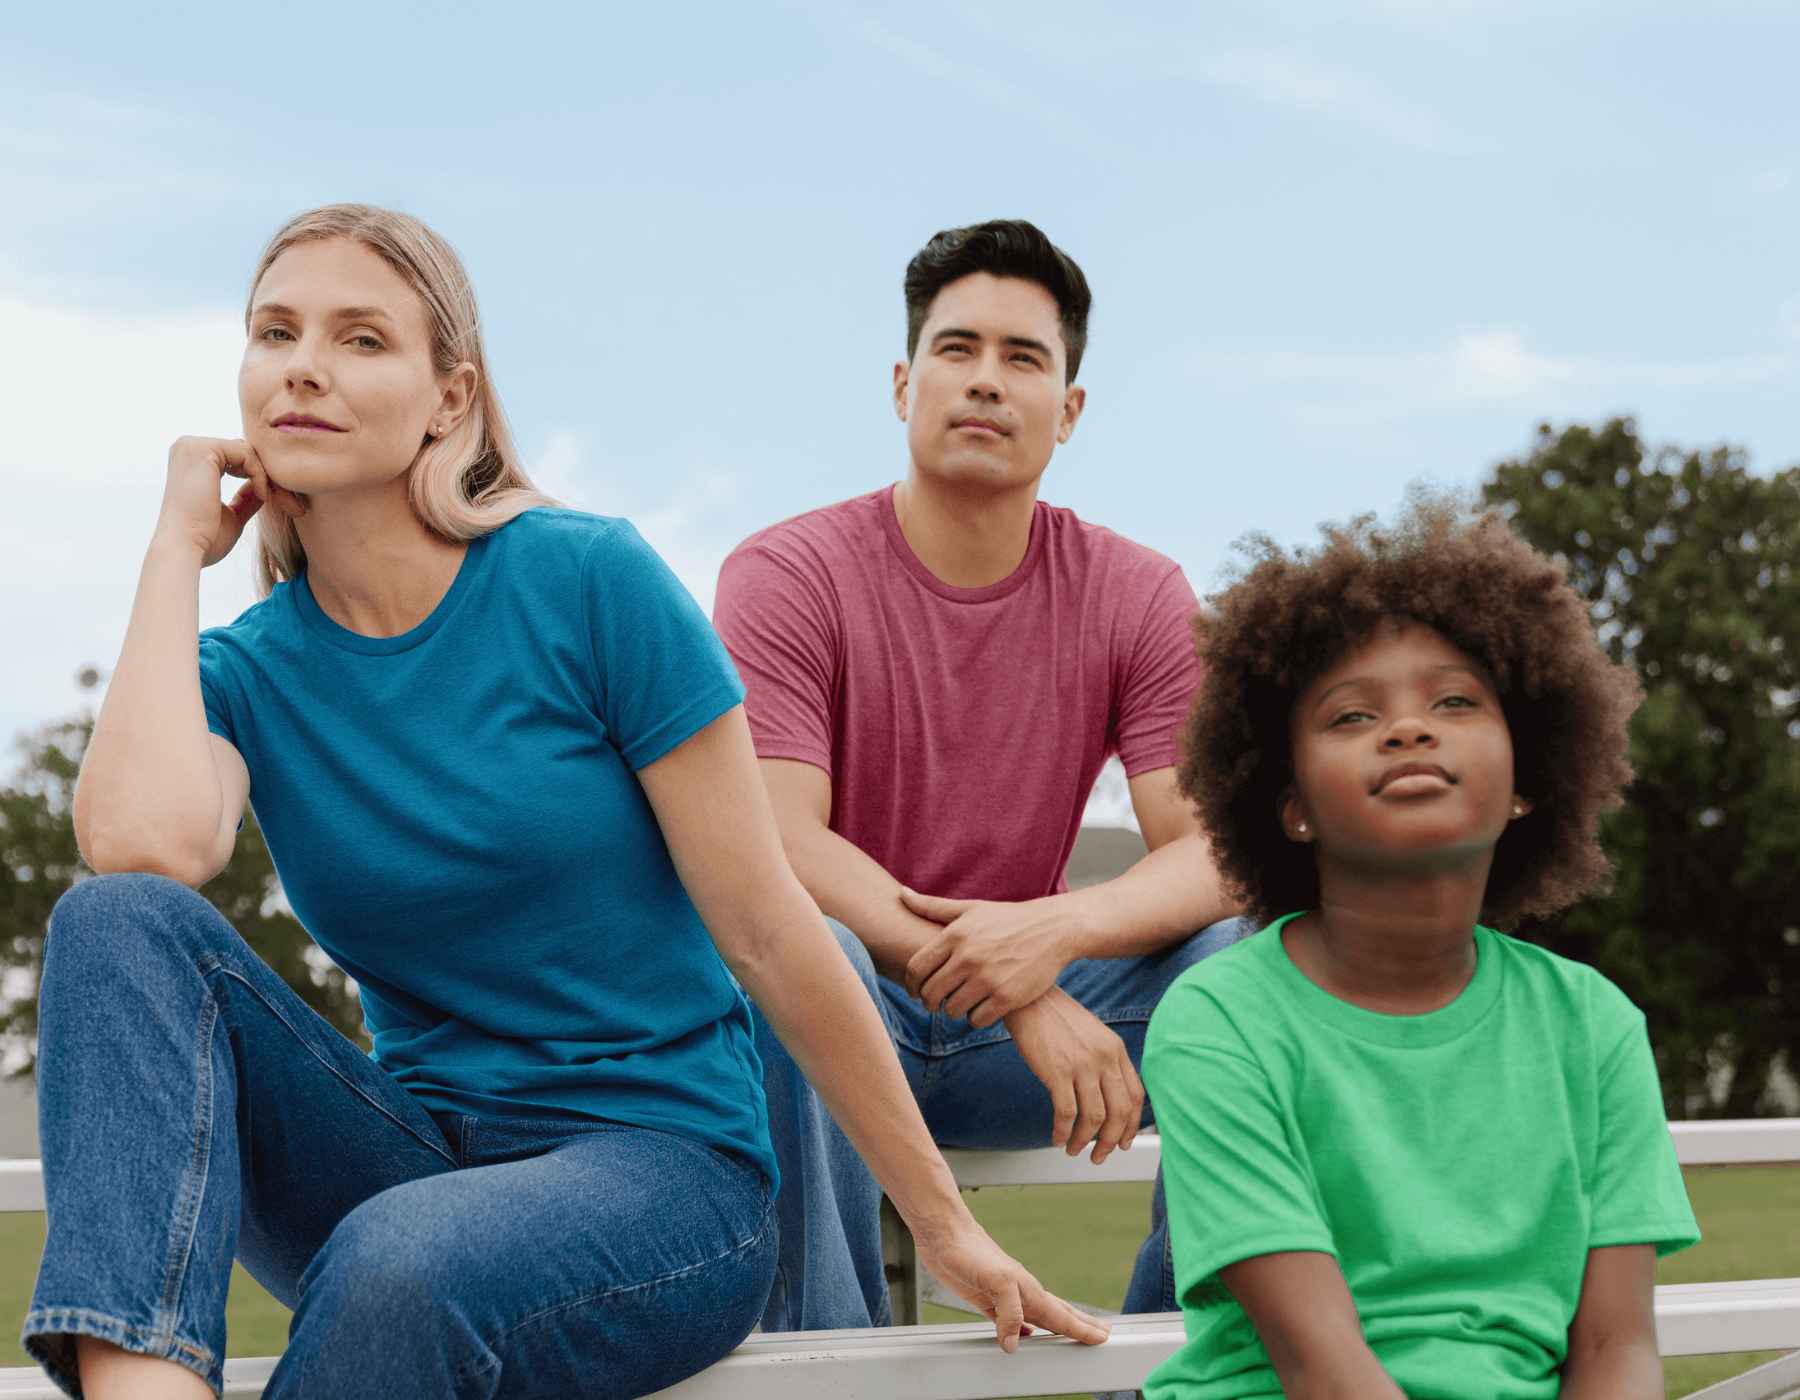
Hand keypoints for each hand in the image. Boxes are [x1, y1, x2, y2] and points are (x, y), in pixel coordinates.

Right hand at [156, 436, 305, 566]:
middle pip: (247, 453)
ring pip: (250, 452)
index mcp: (191, 462)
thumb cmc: (204, 539)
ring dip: (269, 478)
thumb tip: (263, 488)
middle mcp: (188, 448)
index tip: (285, 504)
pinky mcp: (202, 450)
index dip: (264, 480)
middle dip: (271, 478)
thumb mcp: (232, 515)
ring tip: (274, 502)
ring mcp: (193, 446)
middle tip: (293, 505)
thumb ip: (247, 498)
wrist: (185, 549)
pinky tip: (263, 496)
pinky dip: (261, 475)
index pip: (239, 459)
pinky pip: (247, 454)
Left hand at [901, 888, 1077, 1025]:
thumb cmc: (1007, 919)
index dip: (911, 984)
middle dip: (930, 1002)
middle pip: (931, 994)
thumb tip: (900, 894)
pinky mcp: (1007, 997)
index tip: (916, 990)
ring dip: (954, 1010)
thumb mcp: (971, 909)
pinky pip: (976, 1019)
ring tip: (961, 1002)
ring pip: (952, 1010)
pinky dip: (976, 1017)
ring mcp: (987, 978)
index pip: (916, 968)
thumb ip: (932, 907)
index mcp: (955, 935)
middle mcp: (968, 957)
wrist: (1054, 930)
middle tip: (937, 1002)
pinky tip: (982, 1007)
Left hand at [912, 1212, 1109, 1352]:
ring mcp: (1005, 1296)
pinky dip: (1024, 1329)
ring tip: (1072, 1333)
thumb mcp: (995, 1281)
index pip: (1062, 1316)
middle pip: (1058, 1314)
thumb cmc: (970, 1250)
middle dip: (1081, 1325)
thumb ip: (1009, 1313)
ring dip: (1057, 1326)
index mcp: (1029, 1290)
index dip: (1082, 1329)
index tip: (1102, 1338)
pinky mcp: (986, 1299)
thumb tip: (1015, 1344)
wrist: (945, 1234)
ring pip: (1038, 1316)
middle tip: (1102, 1333)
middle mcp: (1022, 1294)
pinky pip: (1012, 1320)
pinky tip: (1025, 1334)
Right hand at [1003, 989, 1144, 1163]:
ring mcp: (1082, 1065)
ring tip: (1073, 1149)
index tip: (1122, 1141)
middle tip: (1099, 1156)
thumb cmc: (1057, 1018)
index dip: (1131, 1124)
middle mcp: (1104, 1058)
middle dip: (1110, 1141)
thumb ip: (1105, 1061)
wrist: (1029, 999)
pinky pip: (1066, 1113)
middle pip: (1118, 1112)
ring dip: (1084, 1141)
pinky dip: (1063, 1131)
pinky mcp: (1057, 1072)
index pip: (1135, 1096)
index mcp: (1115, 1050)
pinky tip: (1056, 1137)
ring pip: (1094, 1118)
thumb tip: (1107, 1096)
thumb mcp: (1093, 1035)